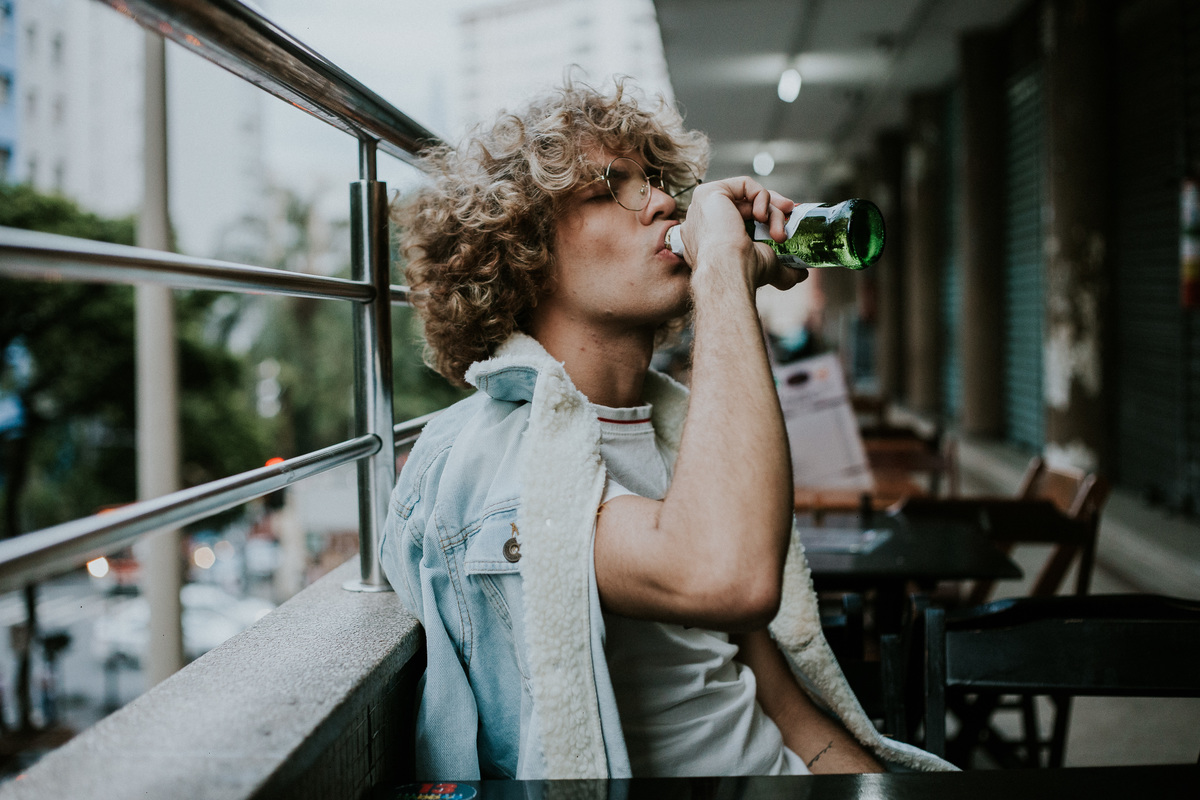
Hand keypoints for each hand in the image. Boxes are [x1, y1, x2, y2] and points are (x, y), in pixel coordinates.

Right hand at [679, 177, 808, 291]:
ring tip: (778, 231)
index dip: (765, 220)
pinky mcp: (708, 193)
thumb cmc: (741, 273)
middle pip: (746, 207)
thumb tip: (801, 275)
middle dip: (773, 212)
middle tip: (789, 219)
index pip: (741, 221)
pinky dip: (761, 196)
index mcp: (711, 240)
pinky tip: (762, 216)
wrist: (728, 269)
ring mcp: (703, 207)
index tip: (785, 227)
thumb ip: (783, 270)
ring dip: (771, 210)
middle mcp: (703, 223)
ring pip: (747, 197)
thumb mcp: (766, 267)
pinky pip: (744, 185)